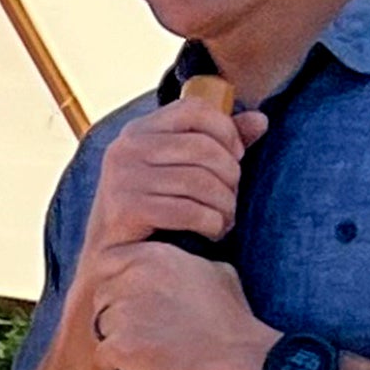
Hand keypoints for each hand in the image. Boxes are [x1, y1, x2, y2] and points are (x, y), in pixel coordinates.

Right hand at [78, 77, 256, 267]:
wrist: (109, 259)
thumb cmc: (151, 211)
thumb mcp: (180, 170)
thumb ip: (219, 143)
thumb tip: (260, 120)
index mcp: (138, 131)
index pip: (195, 110)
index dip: (226, 130)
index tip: (236, 156)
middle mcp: (126, 149)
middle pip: (203, 148)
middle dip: (230, 176)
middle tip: (232, 197)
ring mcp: (123, 179)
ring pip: (200, 182)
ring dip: (225, 205)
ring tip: (226, 219)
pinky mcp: (125, 210)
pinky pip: (188, 211)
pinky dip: (211, 224)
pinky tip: (213, 232)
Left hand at [88, 242, 271, 369]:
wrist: (240, 359)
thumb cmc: (231, 320)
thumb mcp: (215, 272)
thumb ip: (183, 263)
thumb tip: (178, 265)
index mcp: (153, 255)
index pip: (109, 262)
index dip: (117, 283)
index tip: (133, 301)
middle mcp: (132, 278)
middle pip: (102, 296)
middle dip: (117, 313)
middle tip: (146, 331)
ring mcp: (123, 312)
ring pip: (101, 326)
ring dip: (118, 339)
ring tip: (150, 350)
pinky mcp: (120, 346)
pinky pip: (103, 355)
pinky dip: (118, 365)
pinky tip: (144, 367)